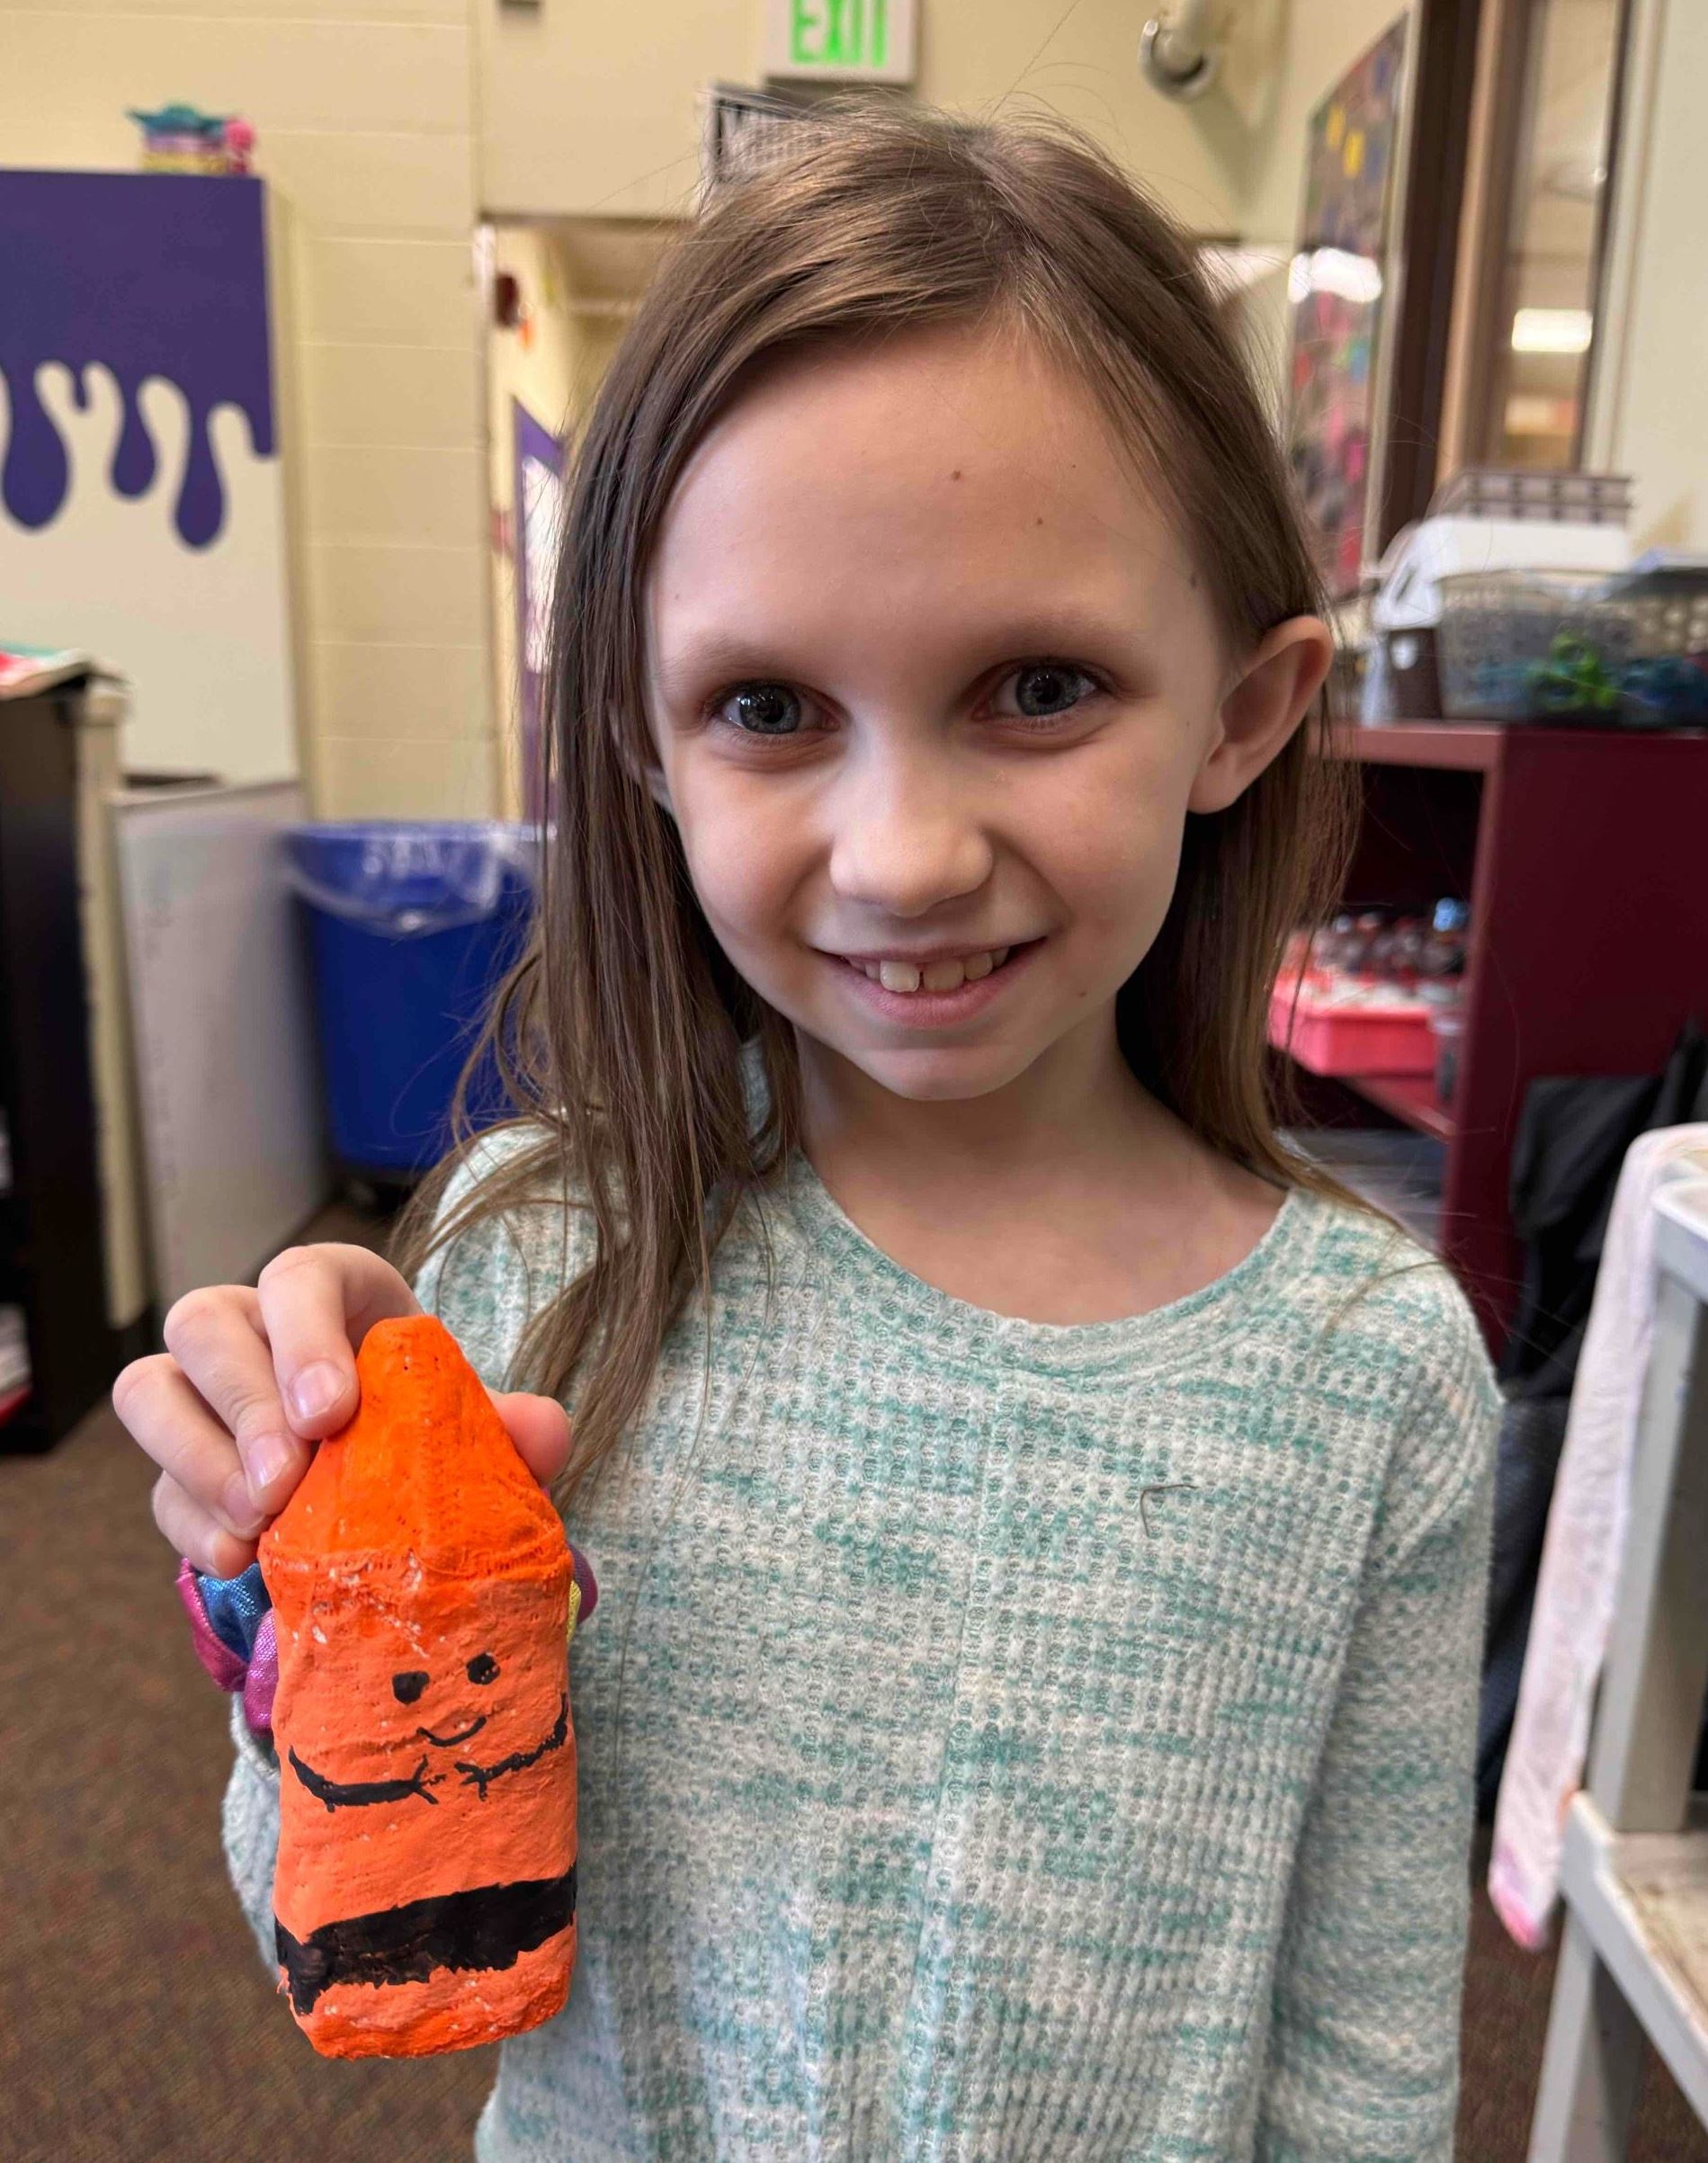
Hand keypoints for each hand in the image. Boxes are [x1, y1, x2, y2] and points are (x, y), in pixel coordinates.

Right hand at [113, 1244, 573, 1578]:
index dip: (303, 1334)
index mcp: (330, 1292)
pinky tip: (238, 1559)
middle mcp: (251, 1325)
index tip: (332, 1413)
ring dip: (195, 1458)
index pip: (297, 1276)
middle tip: (286, 1483)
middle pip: (203, 1323)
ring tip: (257, 1523)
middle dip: (243, 1403)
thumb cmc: (434, 1428)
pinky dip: (191, 1523)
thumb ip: (512, 1422)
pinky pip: (158, 1484)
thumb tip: (543, 1430)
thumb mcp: (475, 1420)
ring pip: (150, 1389)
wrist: (399, 1491)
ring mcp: (203, 1393)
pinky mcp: (180, 1466)